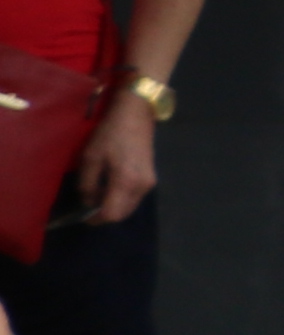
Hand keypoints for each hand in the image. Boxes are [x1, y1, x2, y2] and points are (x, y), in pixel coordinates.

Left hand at [73, 98, 153, 224]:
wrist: (135, 116)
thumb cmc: (110, 134)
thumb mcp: (90, 157)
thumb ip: (86, 184)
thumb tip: (87, 201)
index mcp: (126, 182)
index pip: (111, 213)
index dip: (95, 219)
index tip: (82, 216)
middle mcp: (141, 187)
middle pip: (122, 214)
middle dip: (104, 214)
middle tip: (88, 205)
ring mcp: (149, 184)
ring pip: (129, 208)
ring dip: (113, 206)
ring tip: (97, 193)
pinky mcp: (150, 179)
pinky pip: (133, 198)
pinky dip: (120, 199)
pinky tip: (110, 187)